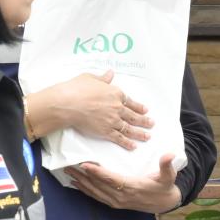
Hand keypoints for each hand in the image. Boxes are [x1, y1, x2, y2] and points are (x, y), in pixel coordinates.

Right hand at [33, 71, 150, 150]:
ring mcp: (112, 120)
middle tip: (151, 124)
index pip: (130, 101)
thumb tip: (110, 73)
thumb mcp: (90, 78)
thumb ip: (103, 78)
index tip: (145, 110)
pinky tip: (133, 146)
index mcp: (115, 93)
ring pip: (129, 128)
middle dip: (144, 120)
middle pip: (133, 115)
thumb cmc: (76, 89)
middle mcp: (117, 107)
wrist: (67, 103)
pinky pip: (119, 138)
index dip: (138, 106)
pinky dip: (127, 143)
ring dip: (140, 133)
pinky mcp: (105, 131)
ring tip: (147, 136)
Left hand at [64, 156, 181, 214]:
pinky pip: (97, 197)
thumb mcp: (168, 176)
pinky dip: (85, 191)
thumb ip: (166, 166)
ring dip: (81, 183)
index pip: (111, 179)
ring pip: (95, 192)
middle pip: (98, 186)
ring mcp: (117, 202)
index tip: (85, 165)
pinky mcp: (114, 204)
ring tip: (69, 173)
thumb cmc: (164, 187)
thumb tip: (168, 155)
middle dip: (83, 176)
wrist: (164, 203)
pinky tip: (77, 184)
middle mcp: (121, 197)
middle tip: (69, 166)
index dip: (98, 173)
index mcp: (132, 187)